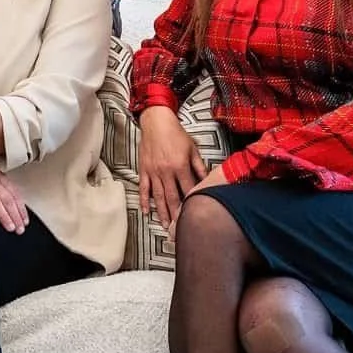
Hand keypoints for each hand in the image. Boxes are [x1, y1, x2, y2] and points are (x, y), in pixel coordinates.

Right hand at [137, 106, 208, 229]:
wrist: (156, 122)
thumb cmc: (176, 134)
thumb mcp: (193, 148)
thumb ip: (199, 166)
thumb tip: (208, 180)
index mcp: (180, 166)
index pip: (188, 190)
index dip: (192, 203)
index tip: (195, 215)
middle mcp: (166, 172)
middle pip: (172, 198)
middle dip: (176, 216)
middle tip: (179, 230)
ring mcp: (153, 172)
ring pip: (158, 197)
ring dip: (162, 213)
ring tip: (165, 227)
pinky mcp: (144, 170)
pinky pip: (143, 189)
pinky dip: (144, 201)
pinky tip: (146, 212)